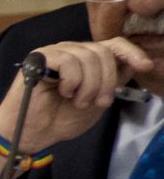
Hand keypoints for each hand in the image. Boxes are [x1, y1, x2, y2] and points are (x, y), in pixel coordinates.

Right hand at [0, 36, 150, 178]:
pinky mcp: (39, 58)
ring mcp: (54, 53)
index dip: (131, 52)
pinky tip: (63, 92)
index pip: (113, 44)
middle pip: (103, 52)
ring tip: (77, 101)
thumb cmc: (59, 119)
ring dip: (89, 85)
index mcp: (85, 59)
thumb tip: (134, 63)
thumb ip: (113, 81)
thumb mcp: (97, 100)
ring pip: (87, 56)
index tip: (144, 66)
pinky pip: (68, 61)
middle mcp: (71, 51)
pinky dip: (72, 81)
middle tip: (97, 102)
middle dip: (106, 81)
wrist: (32, 133)